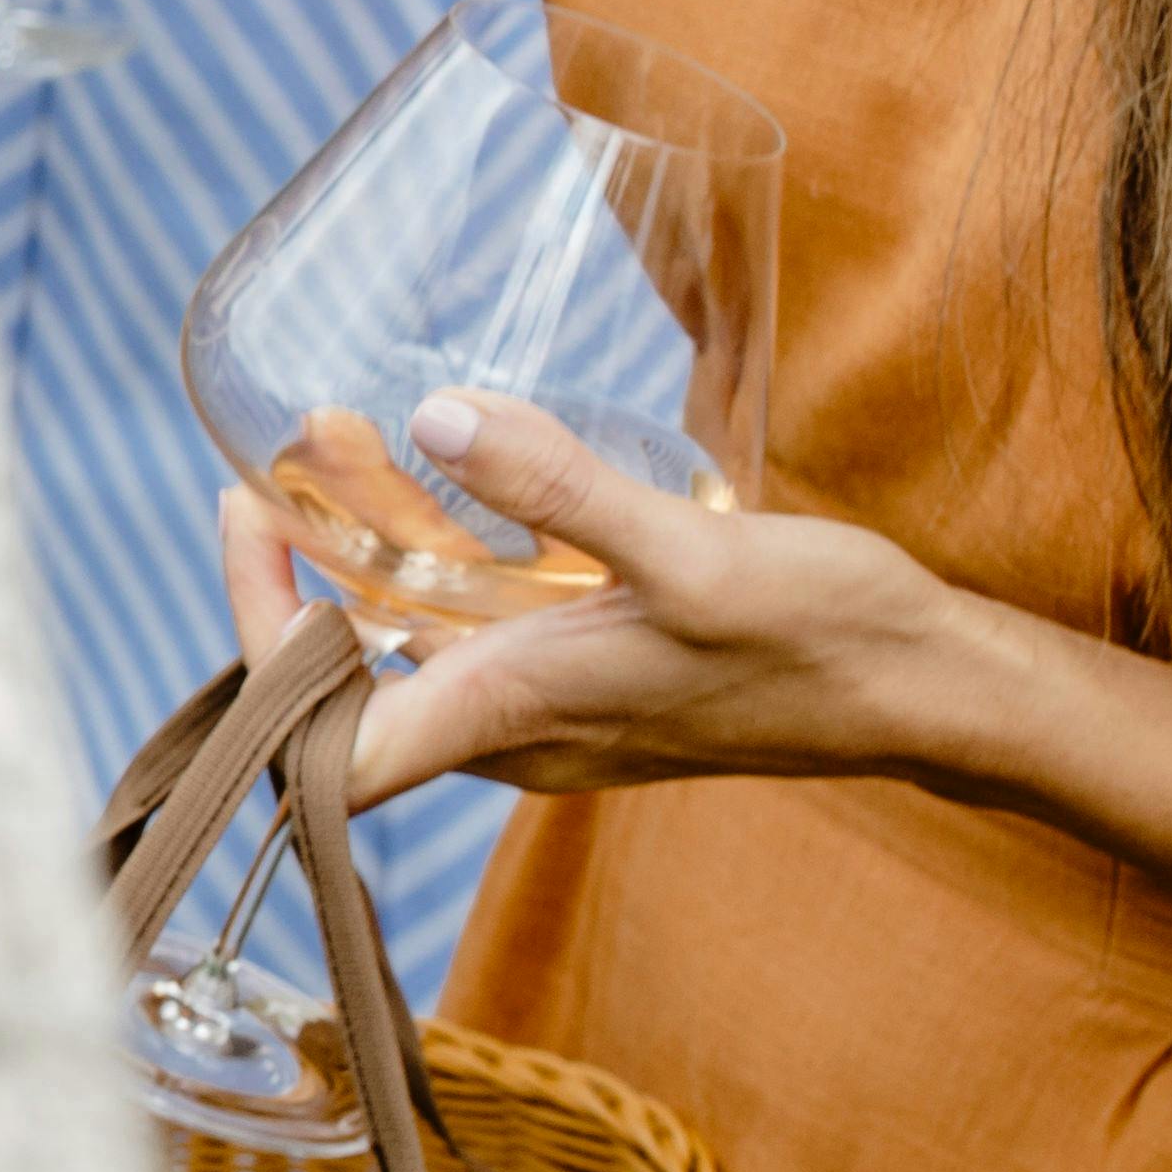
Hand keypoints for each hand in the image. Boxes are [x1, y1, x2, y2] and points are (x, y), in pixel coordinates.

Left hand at [218, 392, 1006, 816]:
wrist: (928, 691)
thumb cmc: (821, 638)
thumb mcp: (690, 552)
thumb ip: (562, 491)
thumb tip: (436, 422)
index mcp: (513, 719)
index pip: (330, 748)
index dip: (257, 659)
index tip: (243, 535)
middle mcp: (516, 733)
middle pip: (355, 681)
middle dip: (297, 573)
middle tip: (269, 466)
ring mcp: (555, 710)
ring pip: (420, 643)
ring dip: (369, 551)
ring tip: (339, 435)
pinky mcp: (598, 679)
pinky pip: (486, 630)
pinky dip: (446, 559)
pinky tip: (454, 473)